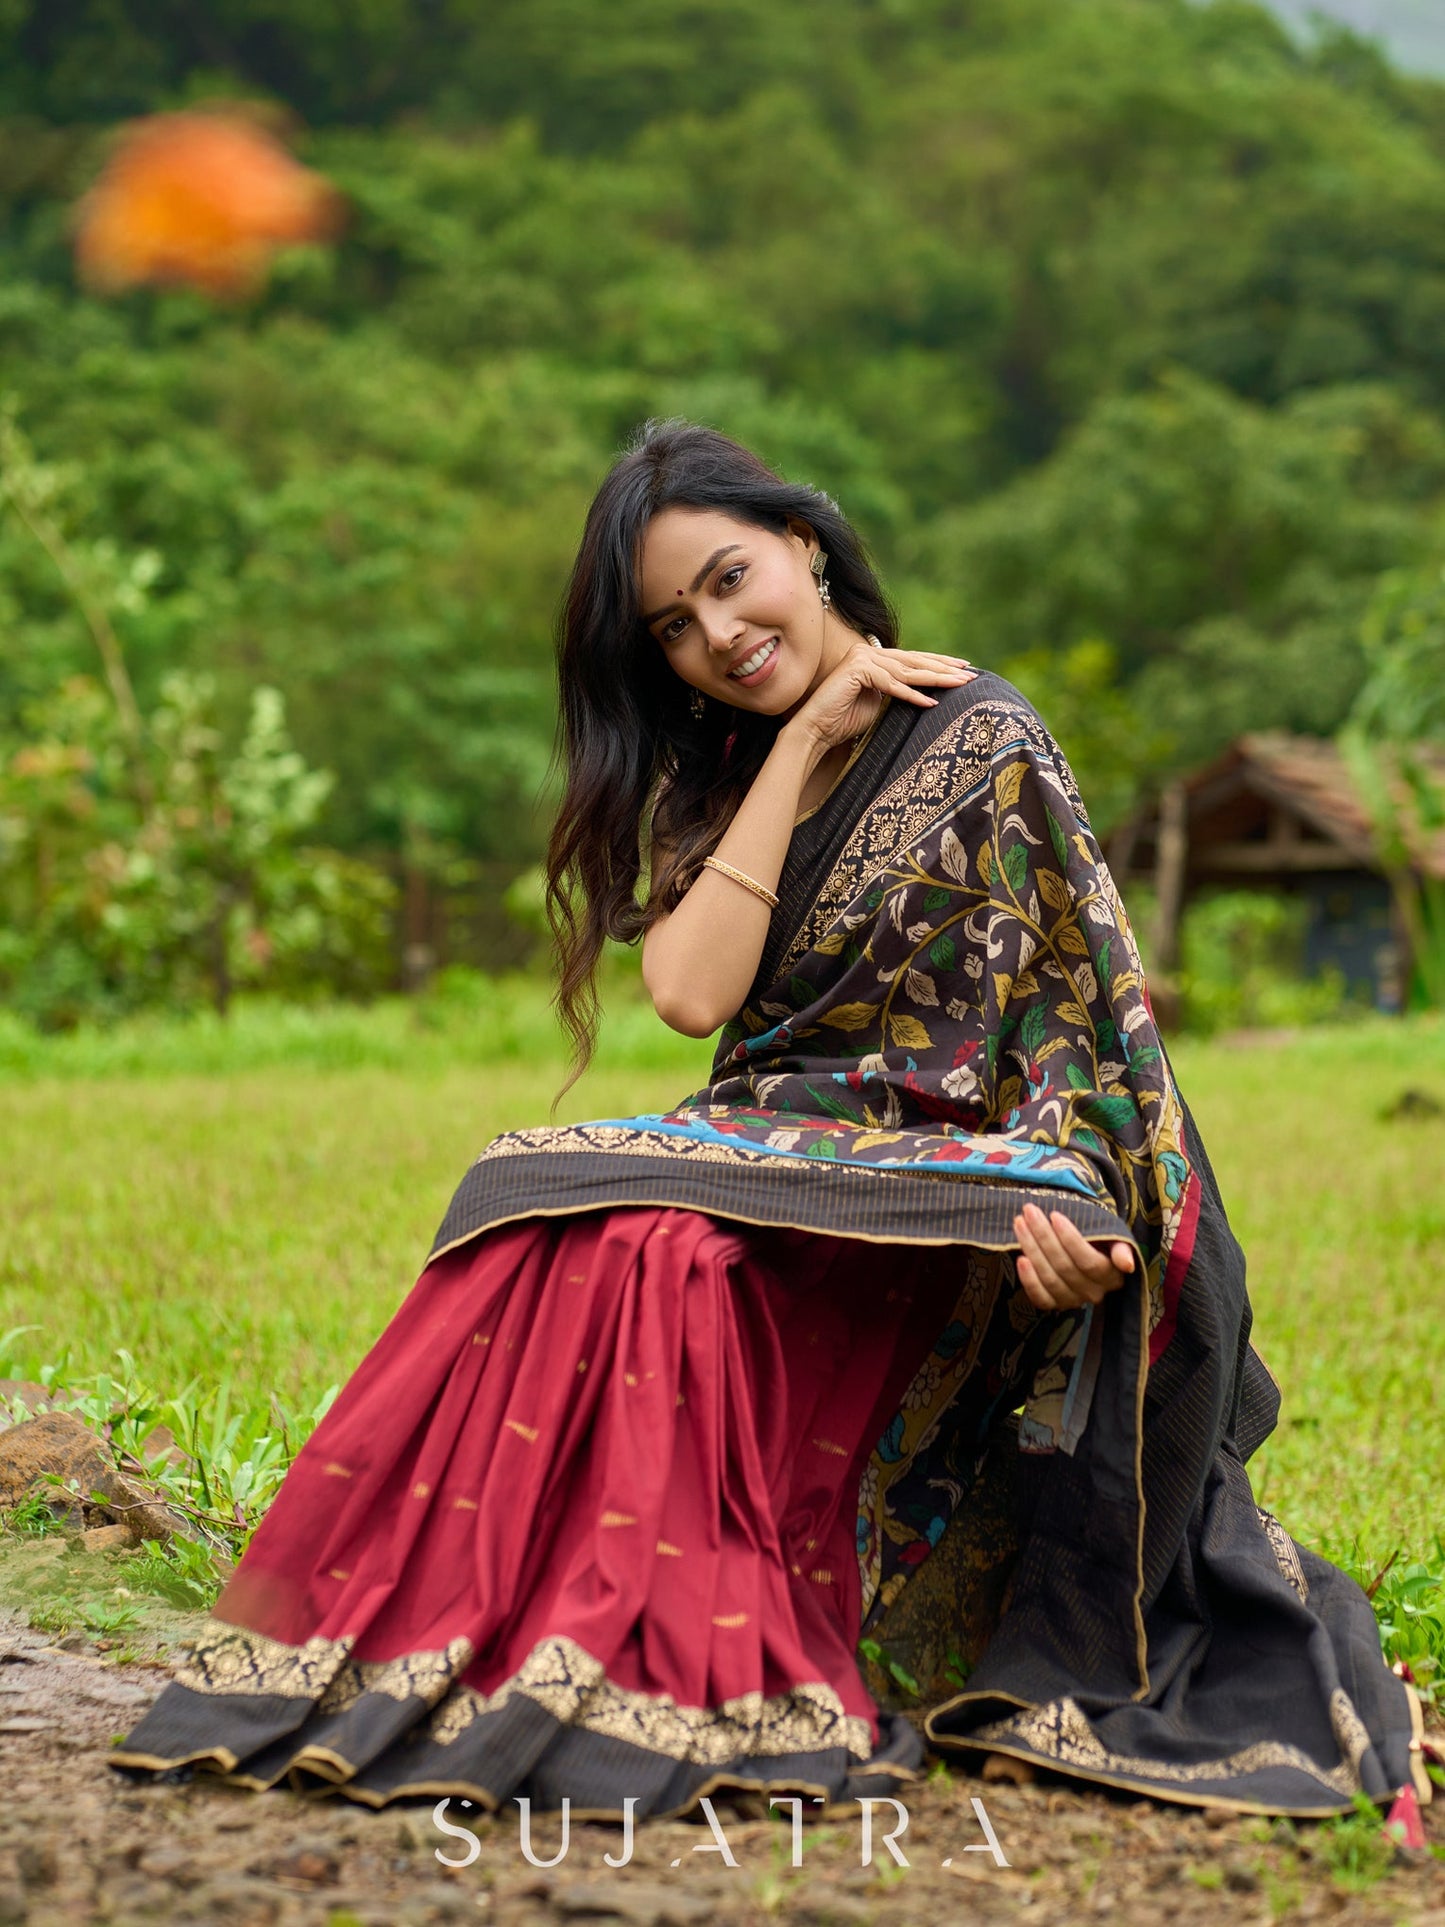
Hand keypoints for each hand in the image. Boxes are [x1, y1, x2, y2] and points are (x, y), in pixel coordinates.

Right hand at [784, 640, 975, 756]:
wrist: (815, 731)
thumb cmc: (844, 721)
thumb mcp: (879, 703)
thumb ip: (898, 690)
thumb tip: (927, 690)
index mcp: (873, 656)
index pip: (911, 659)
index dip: (938, 662)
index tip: (963, 668)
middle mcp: (868, 651)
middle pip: (913, 661)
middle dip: (944, 668)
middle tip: (969, 674)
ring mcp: (862, 658)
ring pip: (907, 671)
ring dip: (936, 679)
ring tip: (959, 685)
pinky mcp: (858, 670)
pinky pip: (892, 685)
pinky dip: (912, 694)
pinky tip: (931, 702)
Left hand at [1013, 1203, 1135, 1311]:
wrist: (1086, 1251)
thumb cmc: (1099, 1239)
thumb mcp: (1113, 1236)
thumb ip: (1121, 1247)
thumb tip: (1127, 1265)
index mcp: (1111, 1276)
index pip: (1088, 1260)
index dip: (1070, 1239)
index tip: (1054, 1215)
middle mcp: (1093, 1292)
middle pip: (1064, 1266)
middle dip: (1044, 1236)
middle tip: (1029, 1211)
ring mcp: (1073, 1301)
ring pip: (1050, 1278)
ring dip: (1031, 1249)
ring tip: (1020, 1224)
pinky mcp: (1055, 1305)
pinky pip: (1040, 1298)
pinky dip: (1029, 1280)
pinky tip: (1020, 1259)